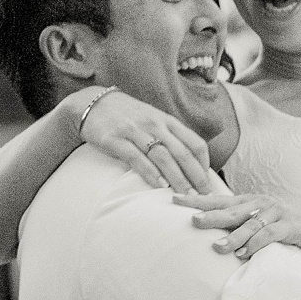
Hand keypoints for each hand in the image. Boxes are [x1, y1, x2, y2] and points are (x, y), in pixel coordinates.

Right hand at [74, 88, 215, 193]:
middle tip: (204, 196)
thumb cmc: (126, 116)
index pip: (195, 143)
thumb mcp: (153, 120)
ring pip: (163, 157)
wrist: (92, 103)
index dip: (204, 164)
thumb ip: (169, 137)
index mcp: (167, 121)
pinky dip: (150, 173)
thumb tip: (189, 162)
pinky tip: (159, 186)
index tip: (208, 183)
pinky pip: (136, 158)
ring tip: (186, 195)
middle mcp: (154, 124)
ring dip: (177, 178)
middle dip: (196, 176)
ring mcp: (135, 131)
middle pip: (182, 153)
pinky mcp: (115, 139)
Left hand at [173, 191, 300, 259]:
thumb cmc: (283, 228)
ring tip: (217, 248)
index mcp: (248, 202)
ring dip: (233, 236)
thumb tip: (206, 233)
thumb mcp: (257, 224)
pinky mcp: (290, 226)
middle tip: (192, 220)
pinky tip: (244, 253)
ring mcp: (276, 213)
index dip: (196, 199)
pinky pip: (270, 235)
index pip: (218, 200)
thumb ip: (236, 225)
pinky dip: (256, 244)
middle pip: (231, 209)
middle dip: (211, 215)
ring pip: (250, 224)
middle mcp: (259, 203)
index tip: (173, 199)